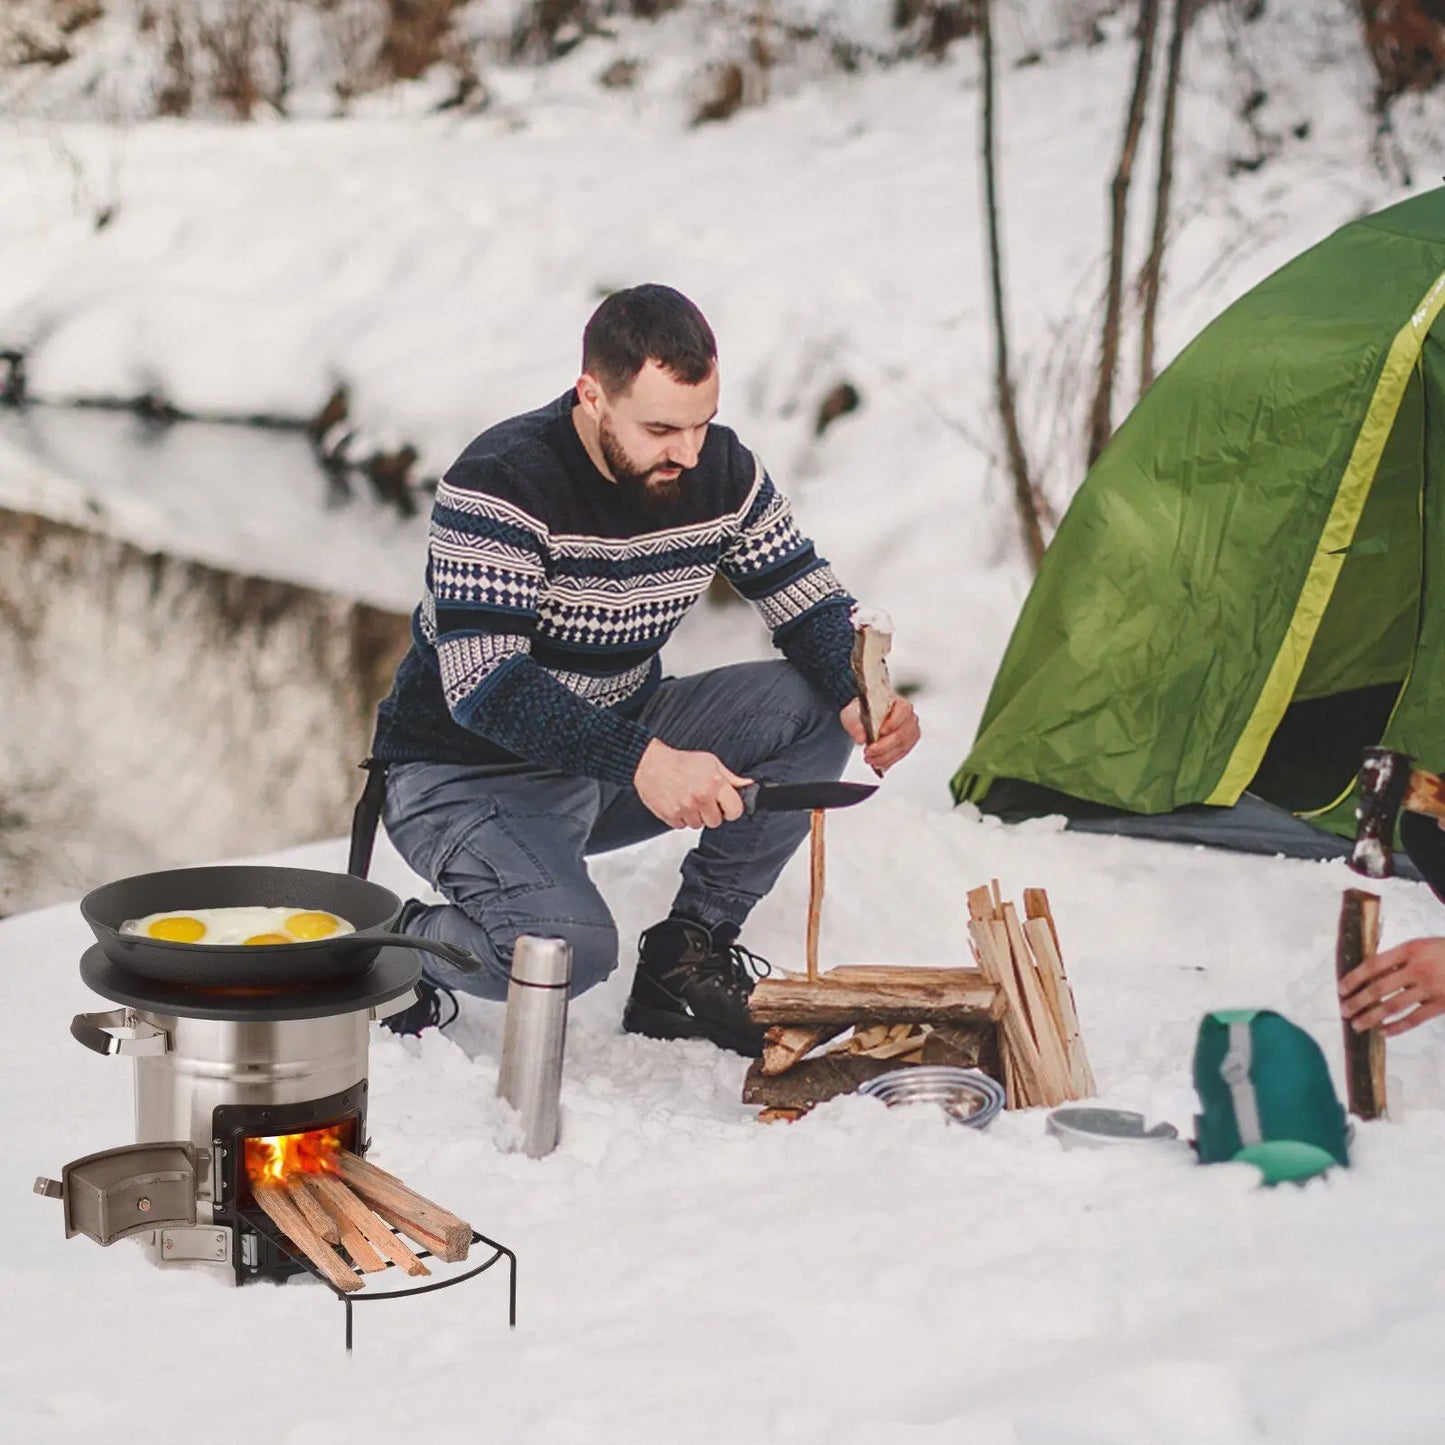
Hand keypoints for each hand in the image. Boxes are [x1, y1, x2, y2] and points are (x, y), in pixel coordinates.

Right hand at [633, 739, 751, 829]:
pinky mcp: (671, 816)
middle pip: (716, 822)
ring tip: (689, 799)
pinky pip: (682, 826)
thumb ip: (731, 778)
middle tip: (703, 800)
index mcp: (714, 784)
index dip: (732, 809)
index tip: (726, 805)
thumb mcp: (711, 762)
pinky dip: (681, 818)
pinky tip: (678, 803)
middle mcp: (701, 797)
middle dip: (711, 813)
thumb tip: (749, 785)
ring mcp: (685, 808)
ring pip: (698, 825)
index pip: (735, 810)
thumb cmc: (680, 761)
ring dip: (695, 816)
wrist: (651, 763)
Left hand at [839, 694, 920, 774]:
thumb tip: (861, 739)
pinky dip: (888, 761)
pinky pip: (900, 755)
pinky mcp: (908, 744)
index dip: (893, 722)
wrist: (866, 717)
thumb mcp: (852, 713)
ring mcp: (910, 731)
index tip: (880, 732)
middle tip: (868, 751)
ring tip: (869, 759)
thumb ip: (855, 724)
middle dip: (884, 746)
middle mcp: (908, 716)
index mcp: (898, 702)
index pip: (903, 710)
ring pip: (901, 747)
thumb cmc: (863, 711)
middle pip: (901, 734)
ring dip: (884, 756)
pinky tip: (877, 763)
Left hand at [1339, 936, 1444, 1035]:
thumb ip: (1397, 958)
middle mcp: (1417, 969)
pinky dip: (1397, 1027)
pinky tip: (1383, 1032)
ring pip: (1393, 1006)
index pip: (1374, 965)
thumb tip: (1368, 973)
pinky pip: (1414, 1019)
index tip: (1341, 989)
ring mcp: (1430, 989)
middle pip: (1379, 988)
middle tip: (1343, 1011)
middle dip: (1358, 1001)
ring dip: (1371, 1017)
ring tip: (1356, 1025)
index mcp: (1409, 950)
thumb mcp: (1421, 946)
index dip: (1355, 978)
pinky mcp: (1441, 1005)